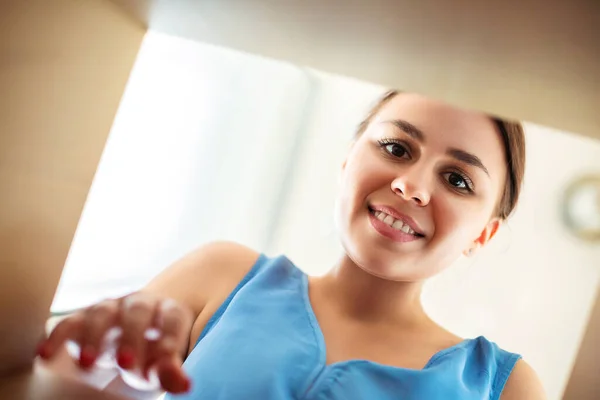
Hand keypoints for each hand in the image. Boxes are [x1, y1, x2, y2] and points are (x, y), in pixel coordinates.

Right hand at [37, 293, 193, 393]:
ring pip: (102, 311)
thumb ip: (171, 371)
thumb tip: (184, 384)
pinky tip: (46, 354)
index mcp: (168, 311)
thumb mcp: (165, 363)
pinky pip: (69, 321)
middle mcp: (140, 303)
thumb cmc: (155, 351)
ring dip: (94, 336)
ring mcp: (111, 307)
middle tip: (126, 364)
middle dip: (131, 336)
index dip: (170, 334)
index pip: (172, 317)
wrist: (135, 333)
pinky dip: (57, 336)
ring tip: (87, 364)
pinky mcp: (84, 317)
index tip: (166, 355)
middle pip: (138, 310)